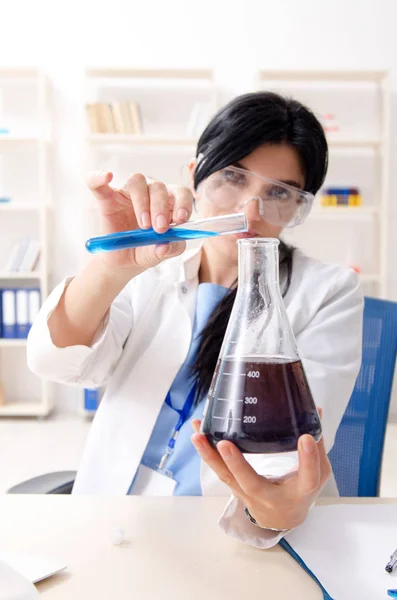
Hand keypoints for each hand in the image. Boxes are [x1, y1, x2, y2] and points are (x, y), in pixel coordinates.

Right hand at [87, 171, 193, 273]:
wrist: (124, 262)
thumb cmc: (146, 251)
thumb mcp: (161, 254)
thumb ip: (170, 249)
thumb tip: (165, 245)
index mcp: (169, 204)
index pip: (181, 192)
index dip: (183, 203)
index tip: (180, 219)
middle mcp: (150, 194)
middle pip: (159, 187)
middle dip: (161, 208)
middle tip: (159, 229)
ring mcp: (128, 194)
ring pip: (137, 181)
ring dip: (142, 202)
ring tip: (143, 224)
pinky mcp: (107, 198)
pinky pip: (99, 183)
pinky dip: (99, 177)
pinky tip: (107, 176)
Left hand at [191, 419, 330, 530]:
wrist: (282, 519)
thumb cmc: (300, 492)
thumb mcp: (317, 475)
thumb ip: (316, 446)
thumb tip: (314, 410)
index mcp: (299, 492)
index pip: (307, 478)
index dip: (307, 460)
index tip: (305, 438)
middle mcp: (270, 496)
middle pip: (251, 483)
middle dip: (237, 464)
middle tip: (225, 444)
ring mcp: (248, 494)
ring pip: (226, 477)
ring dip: (209, 455)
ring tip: (197, 434)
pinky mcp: (234, 486)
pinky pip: (218, 470)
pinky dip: (206, 452)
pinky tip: (196, 433)